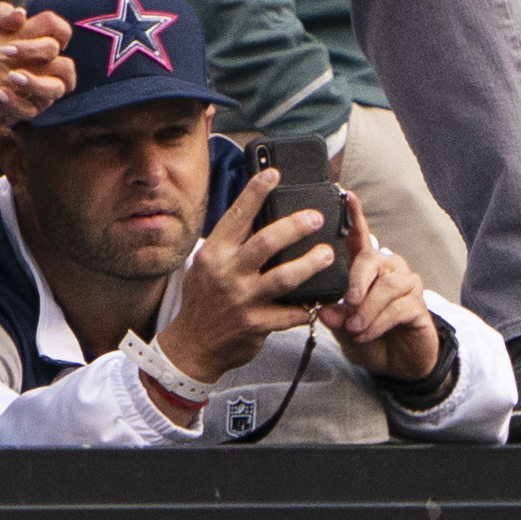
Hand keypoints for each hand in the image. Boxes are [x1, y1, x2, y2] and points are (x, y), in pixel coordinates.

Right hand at [154, 167, 332, 387]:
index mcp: (214, 253)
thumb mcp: (206, 265)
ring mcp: (243, 300)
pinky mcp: (257, 325)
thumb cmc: (203, 300)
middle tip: (316, 217)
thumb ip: (229, 244)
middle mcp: (228, 273)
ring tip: (328, 254)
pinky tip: (321, 298)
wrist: (193, 346)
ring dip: (309, 264)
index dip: (256, 192)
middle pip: (266, 243)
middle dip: (295, 226)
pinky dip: (308, 305)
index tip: (274, 174)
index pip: (237, 216)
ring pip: (284, 277)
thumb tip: (257, 214)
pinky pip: (290, 313)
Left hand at [319, 191, 437, 381]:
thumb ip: (333, 317)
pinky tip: (366, 333)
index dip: (354, 215)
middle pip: (371, 259)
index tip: (347, 195)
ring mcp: (406, 284)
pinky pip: (398, 307)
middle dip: (355, 283)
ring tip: (354, 328)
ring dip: (366, 310)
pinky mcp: (419, 305)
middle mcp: (388, 268)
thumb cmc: (369, 337)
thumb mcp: (343, 328)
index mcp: (367, 268)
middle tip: (346, 304)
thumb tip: (324, 310)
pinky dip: (377, 322)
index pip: (360, 237)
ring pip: (385, 286)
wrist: (399, 364)